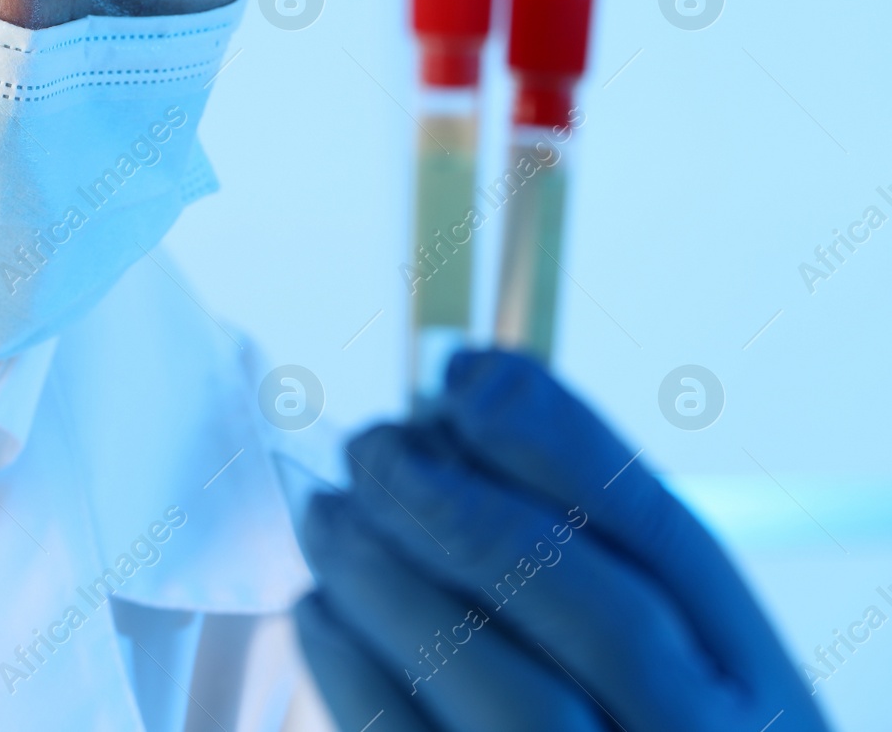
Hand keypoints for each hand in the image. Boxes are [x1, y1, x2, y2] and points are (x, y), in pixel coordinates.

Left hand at [294, 349, 828, 731]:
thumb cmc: (629, 728)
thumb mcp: (660, 646)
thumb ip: (587, 529)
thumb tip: (473, 386)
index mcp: (753, 685)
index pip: (673, 542)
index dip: (562, 445)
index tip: (465, 377)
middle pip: (600, 620)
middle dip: (472, 513)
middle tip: (374, 447)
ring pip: (511, 696)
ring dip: (397, 584)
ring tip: (329, 514)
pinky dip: (355, 673)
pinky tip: (320, 609)